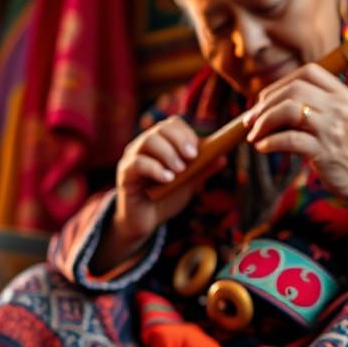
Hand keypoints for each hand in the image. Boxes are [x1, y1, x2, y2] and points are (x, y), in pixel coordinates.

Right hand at [93, 116, 215, 272]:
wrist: (146, 222)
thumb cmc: (165, 199)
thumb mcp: (188, 184)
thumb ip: (202, 170)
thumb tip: (222, 157)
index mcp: (160, 143)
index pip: (172, 124)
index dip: (186, 133)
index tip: (197, 151)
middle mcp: (144, 146)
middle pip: (161, 129)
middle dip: (179, 140)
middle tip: (192, 157)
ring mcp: (132, 158)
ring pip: (148, 141)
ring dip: (168, 153)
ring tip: (179, 171)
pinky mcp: (125, 174)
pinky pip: (137, 163)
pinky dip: (155, 169)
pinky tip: (167, 179)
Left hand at [243, 64, 347, 234]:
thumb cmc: (344, 148)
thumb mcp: (335, 120)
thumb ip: (312, 107)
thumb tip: (266, 105)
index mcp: (343, 94)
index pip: (308, 72)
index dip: (279, 84)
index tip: (262, 101)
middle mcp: (340, 106)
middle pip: (294, 90)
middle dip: (264, 105)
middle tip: (249, 121)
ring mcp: (334, 128)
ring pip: (289, 110)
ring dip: (263, 122)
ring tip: (253, 135)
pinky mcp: (325, 152)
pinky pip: (289, 140)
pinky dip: (269, 142)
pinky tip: (262, 147)